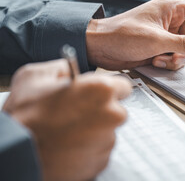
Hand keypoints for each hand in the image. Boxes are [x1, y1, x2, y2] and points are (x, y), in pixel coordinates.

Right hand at [3, 60, 131, 180]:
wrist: (18, 153)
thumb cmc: (26, 116)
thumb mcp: (35, 76)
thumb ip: (62, 67)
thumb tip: (70, 69)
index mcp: (102, 90)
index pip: (123, 86)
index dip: (109, 89)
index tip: (98, 93)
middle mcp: (112, 115)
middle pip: (117, 110)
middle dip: (102, 111)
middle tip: (77, 113)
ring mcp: (108, 141)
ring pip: (108, 131)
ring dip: (94, 131)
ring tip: (68, 132)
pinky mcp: (101, 161)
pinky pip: (99, 150)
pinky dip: (89, 148)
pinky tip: (69, 145)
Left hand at [86, 0, 184, 70]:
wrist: (99, 47)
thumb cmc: (123, 34)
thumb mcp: (159, 40)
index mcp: (172, 8)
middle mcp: (171, 21)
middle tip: (181, 54)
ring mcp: (165, 36)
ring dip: (178, 58)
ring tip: (162, 58)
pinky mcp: (160, 49)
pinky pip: (175, 58)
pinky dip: (169, 63)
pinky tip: (155, 61)